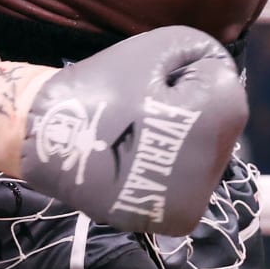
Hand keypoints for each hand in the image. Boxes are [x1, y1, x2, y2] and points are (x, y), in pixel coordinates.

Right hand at [0, 26, 247, 234]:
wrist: (46, 142)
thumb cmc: (103, 89)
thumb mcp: (157, 48)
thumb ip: (201, 52)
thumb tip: (223, 73)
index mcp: (220, 114)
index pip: (221, 80)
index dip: (183, 73)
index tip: (150, 82)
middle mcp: (219, 162)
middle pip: (219, 121)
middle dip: (190, 108)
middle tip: (142, 107)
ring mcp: (199, 196)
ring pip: (206, 153)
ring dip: (182, 140)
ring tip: (138, 134)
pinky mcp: (177, 220)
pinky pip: (190, 184)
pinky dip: (170, 171)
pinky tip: (139, 160)